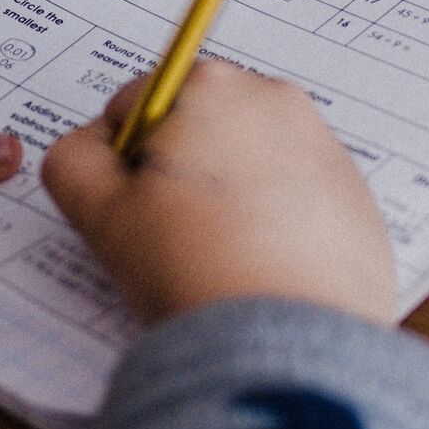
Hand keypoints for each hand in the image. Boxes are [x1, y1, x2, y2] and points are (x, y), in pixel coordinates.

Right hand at [43, 60, 395, 325]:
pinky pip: (296, 198)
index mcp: (210, 85)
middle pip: (198, 128)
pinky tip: (262, 271)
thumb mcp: (99, 213)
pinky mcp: (356, 197)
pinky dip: (276, 224)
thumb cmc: (190, 268)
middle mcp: (276, 99)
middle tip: (177, 237)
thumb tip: (93, 144)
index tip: (138, 212)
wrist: (288, 343)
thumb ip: (73, 159)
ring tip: (222, 259)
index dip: (122, 165)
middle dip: (180, 173)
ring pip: (247, 164)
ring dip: (227, 198)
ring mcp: (325, 147)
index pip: (135, 108)